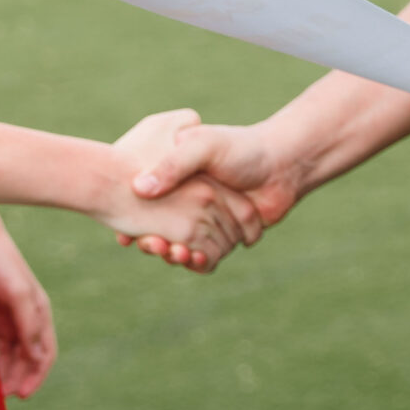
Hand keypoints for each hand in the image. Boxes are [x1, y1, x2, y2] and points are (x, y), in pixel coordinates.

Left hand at [0, 205, 54, 400]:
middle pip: (26, 359)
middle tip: (1, 395)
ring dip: (4, 374)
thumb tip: (35, 357)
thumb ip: (28, 324)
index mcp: (39, 312)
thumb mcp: (18, 292)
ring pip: (9, 356)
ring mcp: (6, 319)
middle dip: (18, 379)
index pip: (45, 353)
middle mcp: (25, 318)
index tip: (22, 394)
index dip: (37, 375)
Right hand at [98, 110, 263, 271]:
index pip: (149, 210)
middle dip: (153, 242)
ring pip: (182, 249)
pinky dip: (197, 263)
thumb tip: (140, 187)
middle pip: (162, 233)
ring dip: (174, 255)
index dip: (136, 222)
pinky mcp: (225, 240)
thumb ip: (173, 164)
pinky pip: (205, 259)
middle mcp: (192, 205)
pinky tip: (191, 258)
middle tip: (148, 242)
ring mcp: (208, 224)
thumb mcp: (201, 147)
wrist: (282, 164)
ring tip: (171, 250)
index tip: (126, 231)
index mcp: (181, 184)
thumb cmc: (240, 149)